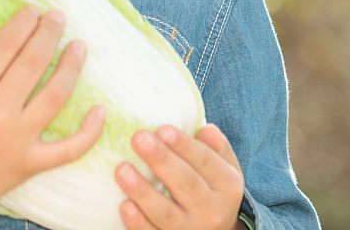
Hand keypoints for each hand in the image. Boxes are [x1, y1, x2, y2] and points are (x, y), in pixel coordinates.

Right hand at [0, 6, 105, 221]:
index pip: (5, 44)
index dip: (22, 23)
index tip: (32, 10)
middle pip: (34, 62)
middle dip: (49, 34)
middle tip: (58, 17)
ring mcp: (17, 139)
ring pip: (55, 95)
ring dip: (71, 68)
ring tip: (79, 48)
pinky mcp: (27, 164)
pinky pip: (67, 149)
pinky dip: (89, 132)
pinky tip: (101, 111)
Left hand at [115, 123, 246, 229]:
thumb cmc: (210, 187)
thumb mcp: (222, 168)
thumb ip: (215, 147)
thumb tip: (207, 129)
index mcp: (226, 185)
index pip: (206, 161)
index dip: (184, 145)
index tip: (163, 129)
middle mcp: (211, 211)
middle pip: (186, 184)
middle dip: (162, 160)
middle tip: (138, 138)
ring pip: (166, 213)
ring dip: (143, 192)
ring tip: (122, 170)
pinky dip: (138, 223)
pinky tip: (124, 206)